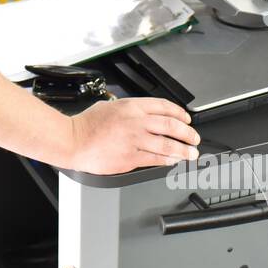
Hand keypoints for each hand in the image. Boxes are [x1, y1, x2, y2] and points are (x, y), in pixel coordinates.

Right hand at [65, 98, 200, 174]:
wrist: (73, 141)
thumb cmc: (86, 125)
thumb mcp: (108, 106)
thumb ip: (127, 109)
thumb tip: (140, 114)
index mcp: (132, 107)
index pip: (165, 107)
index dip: (180, 114)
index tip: (186, 120)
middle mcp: (136, 122)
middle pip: (172, 126)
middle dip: (188, 133)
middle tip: (194, 138)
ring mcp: (135, 140)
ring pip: (168, 145)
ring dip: (184, 150)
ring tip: (191, 153)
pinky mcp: (131, 157)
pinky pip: (155, 159)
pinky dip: (168, 160)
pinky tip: (173, 161)